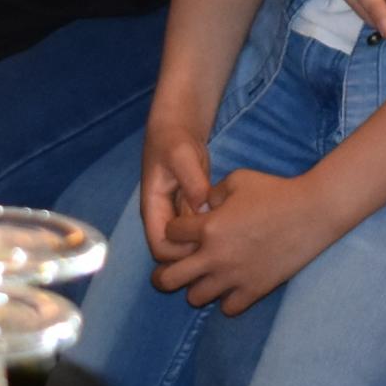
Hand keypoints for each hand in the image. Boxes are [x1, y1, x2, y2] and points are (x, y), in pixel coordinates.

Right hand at [137, 115, 218, 263]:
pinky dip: (212, 234)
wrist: (178, 128)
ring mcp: (178, 216)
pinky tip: (232, 229)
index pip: (160, 248)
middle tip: (221, 246)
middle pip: (174, 254)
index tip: (205, 244)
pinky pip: (199, 233)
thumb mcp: (181, 155)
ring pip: (187, 245)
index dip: (180, 254)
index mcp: (153, 210)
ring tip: (230, 240)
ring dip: (205, 247)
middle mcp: (163, 218)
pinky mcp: (192, 211)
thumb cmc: (174, 140)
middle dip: (194, 256)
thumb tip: (202, 206)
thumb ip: (191, 180)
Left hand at [150, 163, 341, 314]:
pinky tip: (232, 284)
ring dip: (197, 285)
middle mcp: (215, 256)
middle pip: (168, 279)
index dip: (174, 230)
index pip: (169, 236)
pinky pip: (227, 308)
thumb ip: (212, 192)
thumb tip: (200, 207)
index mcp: (208, 227)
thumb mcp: (238, 180)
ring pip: (194, 297)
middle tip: (173, 267)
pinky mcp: (254, 290)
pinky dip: (226, 299)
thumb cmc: (275, 191)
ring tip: (207, 275)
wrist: (313, 212)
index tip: (185, 229)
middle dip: (163, 273)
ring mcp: (234, 277)